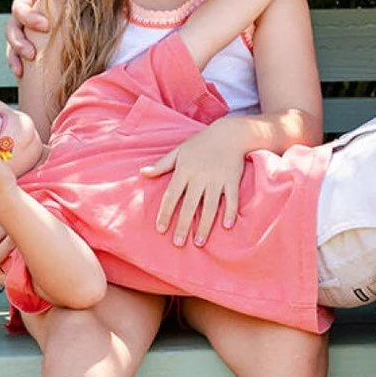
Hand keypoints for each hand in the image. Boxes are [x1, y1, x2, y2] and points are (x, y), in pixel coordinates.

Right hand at [7, 0, 63, 74]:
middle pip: (12, 26)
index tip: (46, 27)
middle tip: (32, 54)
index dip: (28, 18)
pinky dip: (20, 60)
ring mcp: (29, 20)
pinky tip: (22, 75)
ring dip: (14, 55)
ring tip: (21, 70)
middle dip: (18, 42)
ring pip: (13, 40)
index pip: (20, 6)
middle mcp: (26, 6)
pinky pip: (22, 47)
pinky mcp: (37, 32)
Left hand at [140, 120, 250, 245]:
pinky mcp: (232, 180)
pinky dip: (230, 212)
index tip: (160, 229)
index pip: (171, 195)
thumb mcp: (179, 151)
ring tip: (199, 242)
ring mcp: (217, 179)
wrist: (230, 133)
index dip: (165, 213)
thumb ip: (162, 164)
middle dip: (182, 225)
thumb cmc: (201, 142)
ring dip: (204, 225)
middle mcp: (200, 177)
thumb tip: (143, 172)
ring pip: (210, 206)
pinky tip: (226, 226)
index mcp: (184, 170)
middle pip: (189, 205)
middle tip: (178, 243)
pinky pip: (231, 199)